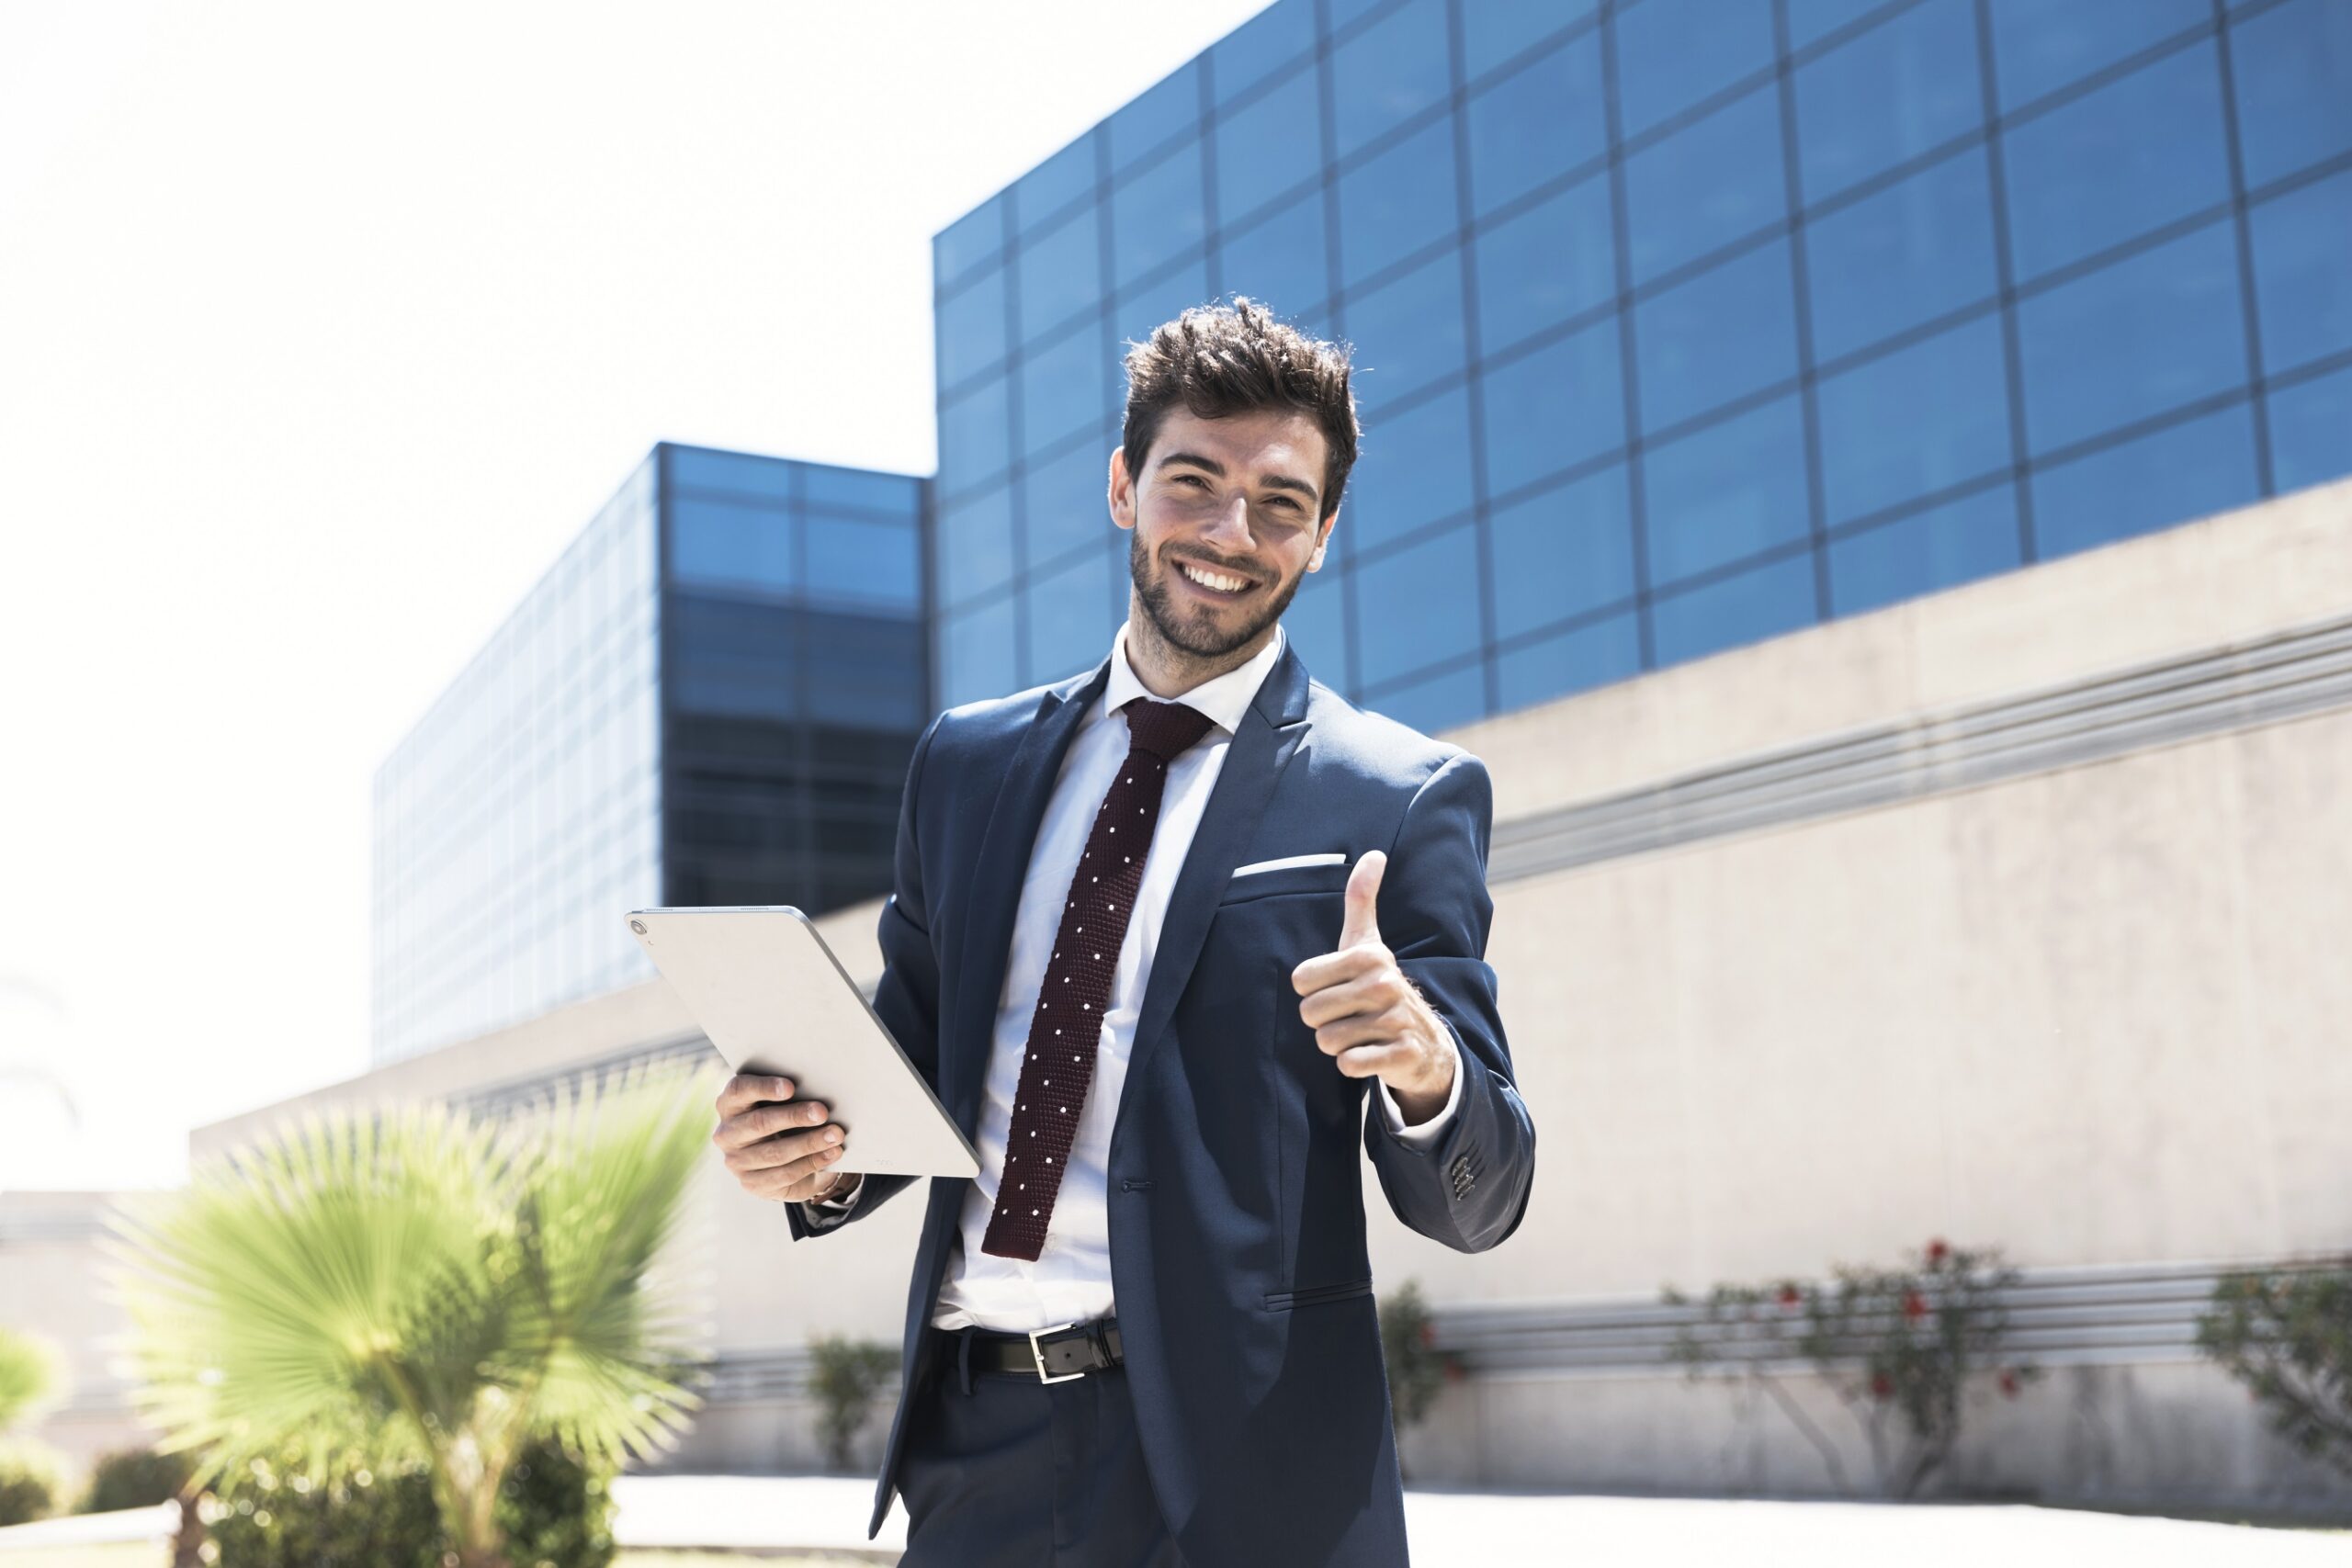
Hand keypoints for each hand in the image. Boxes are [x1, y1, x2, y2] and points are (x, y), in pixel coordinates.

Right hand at [712, 1073, 856, 1202]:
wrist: (780, 1159)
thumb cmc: (782, 1117)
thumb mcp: (780, 1103)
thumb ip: (789, 1094)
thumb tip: (820, 1087)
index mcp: (729, 1104)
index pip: (739, 1090)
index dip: (764, 1088)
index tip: (791, 1087)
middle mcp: (727, 1134)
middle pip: (759, 1123)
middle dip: (794, 1116)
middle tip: (822, 1112)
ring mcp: (736, 1162)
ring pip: (775, 1152)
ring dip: (810, 1143)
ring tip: (836, 1134)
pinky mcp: (752, 1184)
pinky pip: (785, 1174)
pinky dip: (813, 1162)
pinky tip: (833, 1152)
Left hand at [1288, 850, 1455, 1121]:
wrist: (1425, 1041)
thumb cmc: (1381, 988)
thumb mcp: (1368, 943)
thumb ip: (1362, 898)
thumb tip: (1374, 853)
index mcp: (1369, 956)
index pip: (1300, 981)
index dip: (1312, 991)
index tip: (1338, 990)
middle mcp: (1384, 984)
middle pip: (1310, 1014)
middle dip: (1323, 1021)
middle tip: (1350, 1016)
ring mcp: (1395, 1020)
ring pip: (1327, 1041)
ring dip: (1338, 1044)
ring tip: (1361, 1034)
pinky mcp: (1401, 1054)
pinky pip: (1349, 1064)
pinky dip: (1353, 1065)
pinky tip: (1371, 1054)